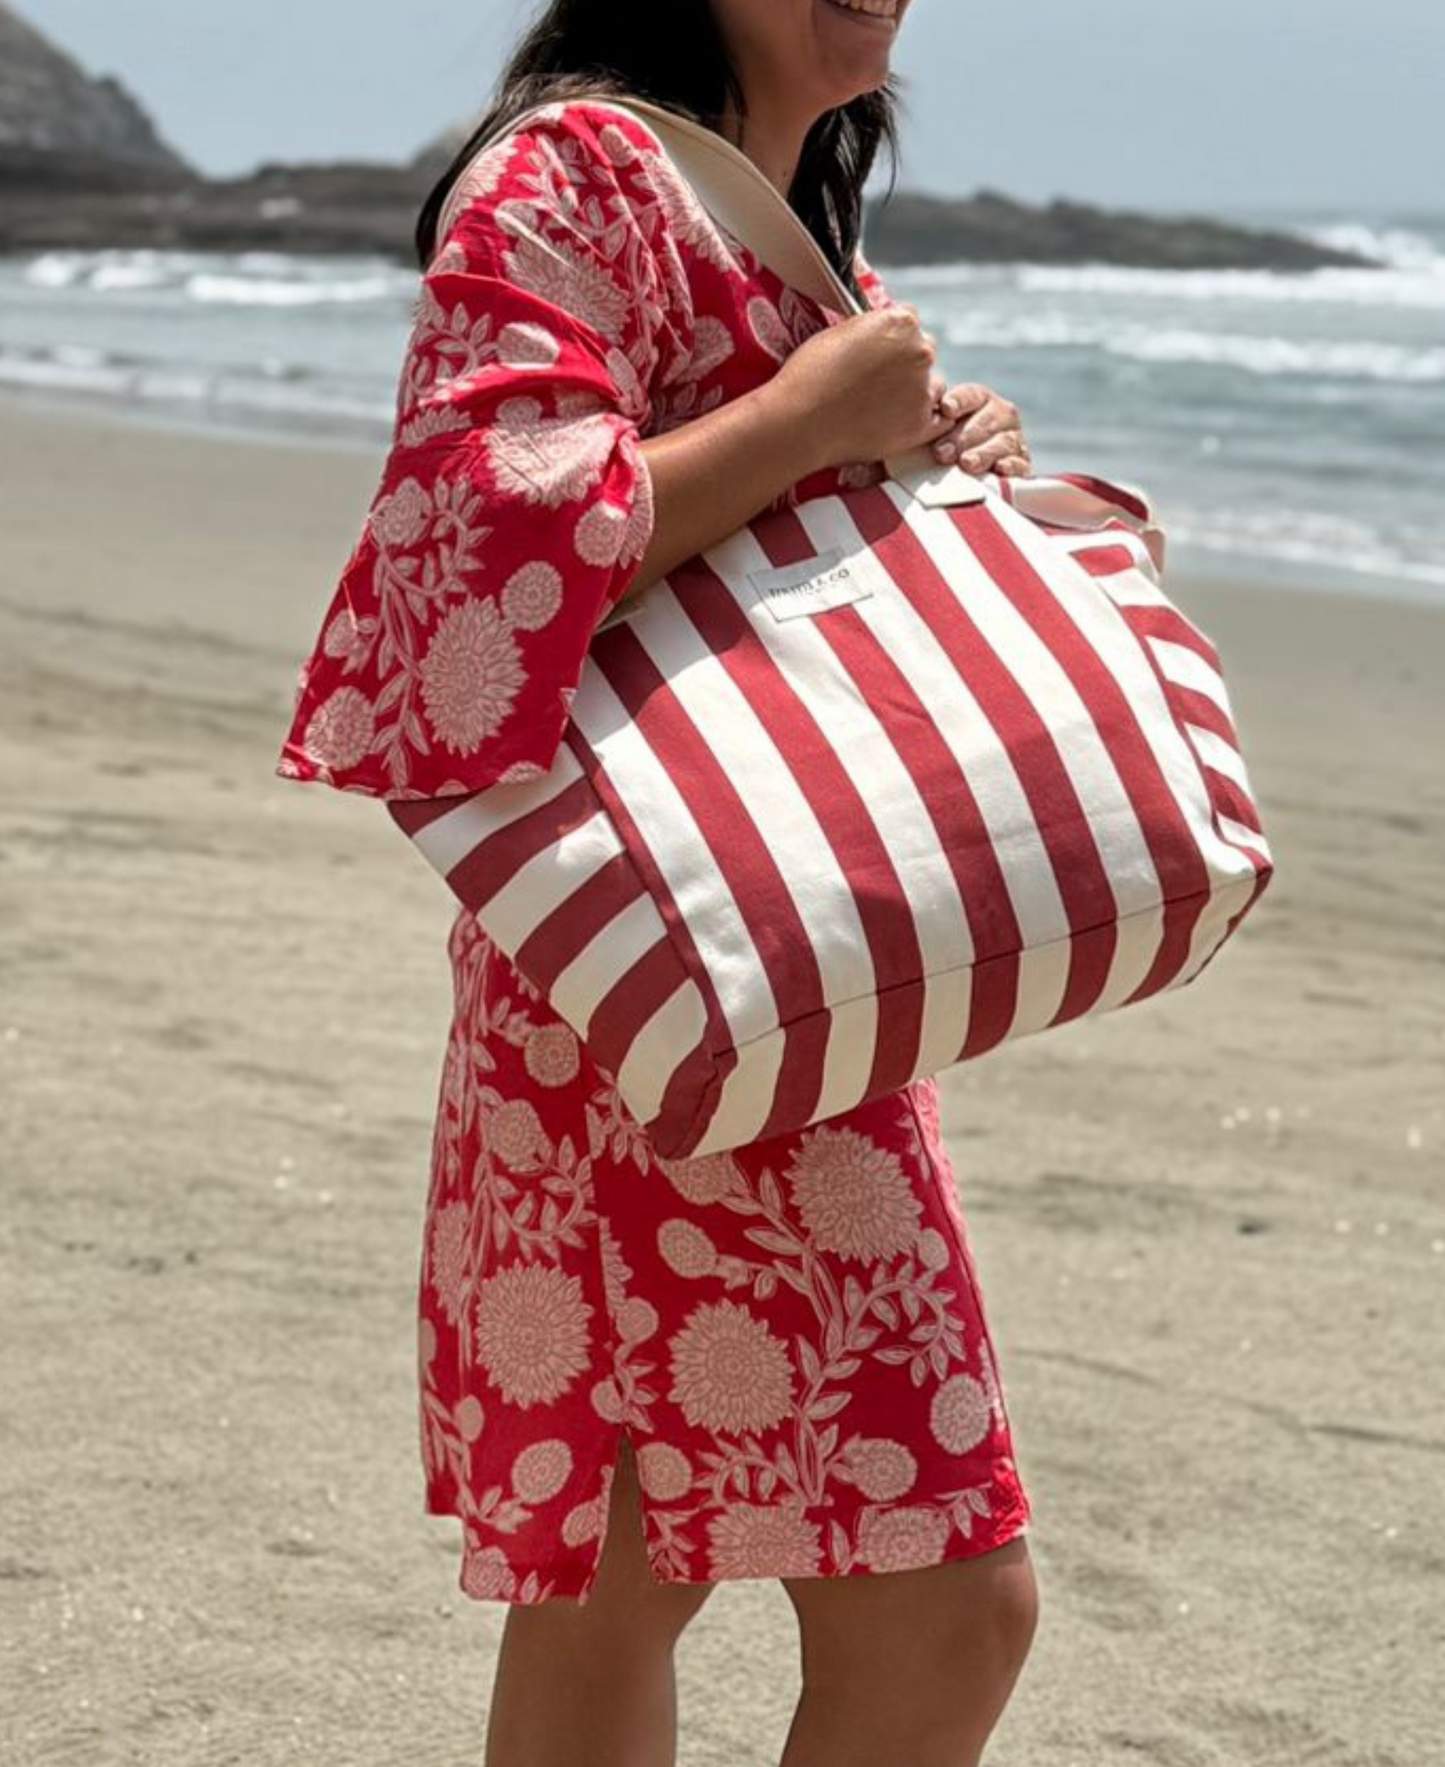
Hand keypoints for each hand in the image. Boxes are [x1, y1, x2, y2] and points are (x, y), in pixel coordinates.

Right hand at [769, 307, 956, 472]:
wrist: (800, 422)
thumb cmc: (809, 377)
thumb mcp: (838, 333)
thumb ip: (869, 329)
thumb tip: (877, 335)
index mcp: (900, 322)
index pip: (910, 321)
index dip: (892, 338)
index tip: (879, 352)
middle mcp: (919, 352)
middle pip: (923, 352)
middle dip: (906, 364)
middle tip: (877, 382)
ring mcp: (922, 390)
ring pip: (932, 387)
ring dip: (916, 393)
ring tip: (883, 407)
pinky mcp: (920, 425)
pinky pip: (940, 421)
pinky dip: (926, 421)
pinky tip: (905, 422)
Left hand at [929, 383, 1031, 477]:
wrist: (969, 481)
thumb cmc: (944, 449)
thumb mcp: (936, 433)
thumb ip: (930, 422)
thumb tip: (915, 413)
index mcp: (980, 400)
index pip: (971, 395)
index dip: (959, 401)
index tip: (946, 409)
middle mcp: (1002, 415)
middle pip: (985, 421)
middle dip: (963, 437)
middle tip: (942, 452)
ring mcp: (1014, 439)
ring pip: (1003, 442)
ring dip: (983, 453)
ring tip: (966, 463)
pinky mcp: (1022, 464)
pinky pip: (1020, 463)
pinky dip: (1011, 466)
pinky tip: (999, 469)